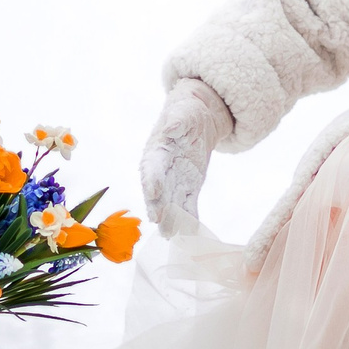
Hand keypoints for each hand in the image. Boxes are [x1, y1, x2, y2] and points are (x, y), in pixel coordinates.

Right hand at [140, 79, 232, 237]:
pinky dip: (191, 219)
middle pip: (158, 191)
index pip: (151, 168)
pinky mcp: (189, 188)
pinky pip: (189, 205)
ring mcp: (175, 181)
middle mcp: (162, 171)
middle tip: (160, 221)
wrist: (196, 119)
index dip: (151, 180)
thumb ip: (177, 122)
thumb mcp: (182, 113)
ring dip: (173, 219)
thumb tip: (172, 127)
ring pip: (172, 203)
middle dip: (159, 206)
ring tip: (173, 236)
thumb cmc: (185, 113)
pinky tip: (194, 233)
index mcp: (156, 152)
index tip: (153, 192)